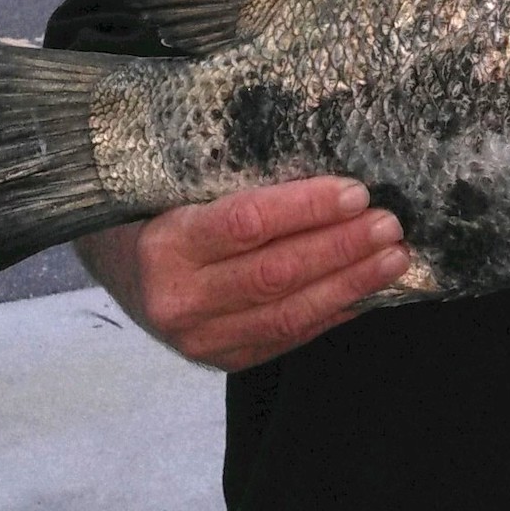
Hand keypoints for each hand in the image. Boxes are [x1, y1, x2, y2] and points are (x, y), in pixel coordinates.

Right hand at [75, 177, 409, 371]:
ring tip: (395, 258)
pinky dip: (335, 312)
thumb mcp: (176, 181)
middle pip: (275, 273)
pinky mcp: (224, 359)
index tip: (355, 192)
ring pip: (288, 313)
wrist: (115, 264)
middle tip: (389, 224)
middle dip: (341, 248)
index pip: (246, 223)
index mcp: (163, 245)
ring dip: (350, 284)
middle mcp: (179, 300)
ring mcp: (201, 339)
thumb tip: (323, 151)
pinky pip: (289, 336)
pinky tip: (370, 291)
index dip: (306, 209)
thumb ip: (233, 174)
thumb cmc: (154, 208)